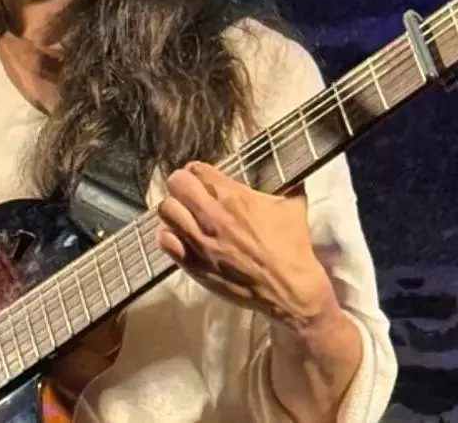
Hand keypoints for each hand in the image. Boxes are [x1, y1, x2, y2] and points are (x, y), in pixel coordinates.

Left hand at [156, 161, 339, 329]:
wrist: (289, 289)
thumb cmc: (292, 247)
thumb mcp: (293, 207)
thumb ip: (285, 186)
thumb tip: (290, 175)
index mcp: (233, 196)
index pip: (196, 169)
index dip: (196, 171)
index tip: (201, 178)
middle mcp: (211, 215)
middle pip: (176, 183)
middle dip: (182, 185)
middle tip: (190, 194)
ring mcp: (199, 240)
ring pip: (166, 210)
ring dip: (175, 210)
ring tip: (184, 216)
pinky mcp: (193, 264)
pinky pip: (164, 241)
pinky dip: (169, 236)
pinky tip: (182, 238)